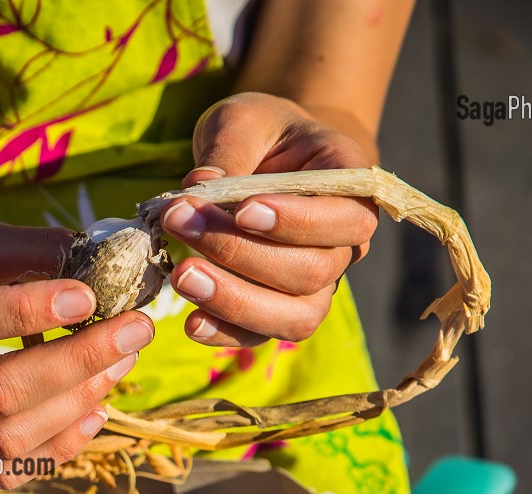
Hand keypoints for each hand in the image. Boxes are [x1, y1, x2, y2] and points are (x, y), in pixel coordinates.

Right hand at [0, 221, 154, 487]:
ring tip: (119, 366)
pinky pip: (5, 472)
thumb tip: (107, 260)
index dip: (28, 310)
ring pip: (4, 442)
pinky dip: (59, 446)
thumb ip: (32, 249)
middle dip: (77, 363)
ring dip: (76, 406)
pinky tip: (93, 410)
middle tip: (134, 332)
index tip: (91, 294)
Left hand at [159, 92, 378, 346]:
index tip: (243, 210)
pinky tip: (190, 323)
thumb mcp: (244, 119)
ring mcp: (316, 284)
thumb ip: (230, 148)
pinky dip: (227, 334)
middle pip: (312, 271)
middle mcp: (344, 244)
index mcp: (350, 187)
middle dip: (242, 254)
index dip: (297, 222)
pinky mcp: (279, 309)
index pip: (343, 219)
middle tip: (181, 223)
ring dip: (235, 301)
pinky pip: (263, 336)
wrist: (264, 157)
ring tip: (181, 276)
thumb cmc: (261, 133)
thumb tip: (199, 186)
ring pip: (296, 316)